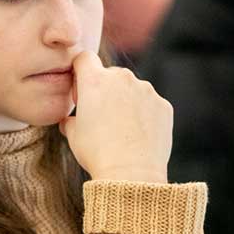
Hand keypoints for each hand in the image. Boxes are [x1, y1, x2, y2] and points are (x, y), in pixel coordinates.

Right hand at [59, 51, 171, 183]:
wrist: (131, 175)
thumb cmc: (97, 154)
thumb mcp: (73, 135)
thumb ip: (71, 119)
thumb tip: (70, 120)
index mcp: (95, 81)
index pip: (84, 58)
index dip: (81, 72)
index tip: (81, 91)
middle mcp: (122, 79)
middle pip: (111, 74)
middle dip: (106, 89)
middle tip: (103, 116)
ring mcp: (146, 90)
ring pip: (133, 89)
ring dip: (127, 102)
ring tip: (123, 130)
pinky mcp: (163, 105)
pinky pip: (151, 104)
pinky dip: (145, 115)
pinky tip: (139, 136)